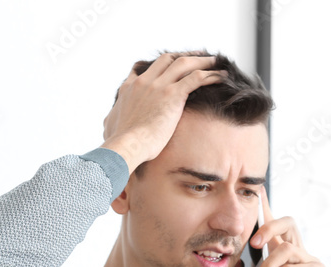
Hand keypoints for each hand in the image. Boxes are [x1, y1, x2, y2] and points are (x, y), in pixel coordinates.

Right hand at [100, 53, 227, 174]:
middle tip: (195, 58)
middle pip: (166, 60)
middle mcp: (144, 82)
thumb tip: (108, 122)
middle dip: (182, 56)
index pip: (141, 70)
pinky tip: (221, 75)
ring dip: (200, 60)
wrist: (126, 145)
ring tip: (214, 61)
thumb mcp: (110, 126)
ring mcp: (159, 86)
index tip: (167, 66)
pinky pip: (196, 78)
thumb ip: (111, 120)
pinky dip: (210, 74)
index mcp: (129, 89)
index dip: (157, 66)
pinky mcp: (173, 94)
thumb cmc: (118, 142)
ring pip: (183, 64)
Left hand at [234, 185, 330, 266]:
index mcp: (283, 256)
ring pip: (287, 247)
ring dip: (267, 265)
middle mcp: (297, 254)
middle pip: (286, 224)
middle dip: (268, 225)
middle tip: (252, 241)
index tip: (254, 189)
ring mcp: (309, 262)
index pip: (274, 225)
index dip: (265, 207)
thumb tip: (230, 258)